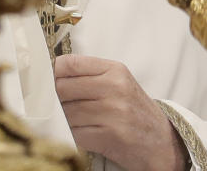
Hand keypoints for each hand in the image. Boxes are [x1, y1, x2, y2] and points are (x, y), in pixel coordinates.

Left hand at [54, 55, 189, 170]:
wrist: (162, 142)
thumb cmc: (135, 112)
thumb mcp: (119, 84)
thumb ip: (90, 77)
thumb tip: (49, 77)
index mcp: (115, 70)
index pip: (70, 63)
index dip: (51, 73)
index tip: (44, 82)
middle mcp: (114, 87)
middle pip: (63, 88)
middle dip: (53, 99)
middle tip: (50, 106)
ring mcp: (113, 111)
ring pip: (66, 113)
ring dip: (61, 120)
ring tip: (65, 122)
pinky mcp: (109, 135)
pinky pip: (74, 133)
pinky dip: (69, 136)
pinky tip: (75, 134)